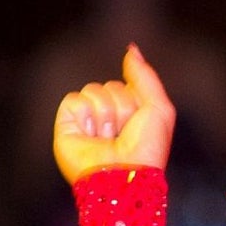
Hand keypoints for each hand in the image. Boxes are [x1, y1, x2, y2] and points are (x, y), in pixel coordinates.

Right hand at [52, 43, 175, 184]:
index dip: (135, 101)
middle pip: (109, 86)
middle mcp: (106, 118)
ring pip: (93, 91)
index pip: (126, 86)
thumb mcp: (159, 108)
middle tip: (123, 134)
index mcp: (127, 115)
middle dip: (121, 108)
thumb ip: (145, 76)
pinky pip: (74, 100)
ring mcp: (85, 122)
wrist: (125, 176)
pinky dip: (86, 116)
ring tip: (108, 138)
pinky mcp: (65, 126)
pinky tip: (92, 137)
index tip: (139, 125)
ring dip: (106, 115)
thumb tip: (131, 50)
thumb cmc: (146, 150)